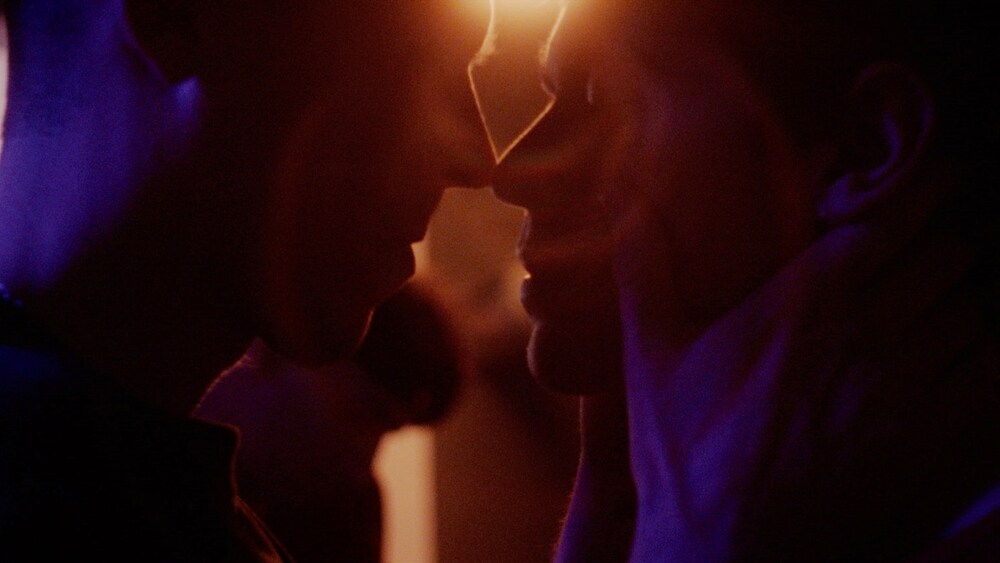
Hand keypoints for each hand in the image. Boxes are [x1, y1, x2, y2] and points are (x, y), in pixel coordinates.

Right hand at [619, 178, 997, 560]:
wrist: (722, 546)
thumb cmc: (683, 449)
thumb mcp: (650, 355)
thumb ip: (646, 270)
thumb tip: (627, 202)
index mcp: (800, 303)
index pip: (886, 227)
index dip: (902, 212)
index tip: (907, 206)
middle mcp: (861, 336)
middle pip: (943, 260)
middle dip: (930, 258)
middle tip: (910, 269)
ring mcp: (900, 391)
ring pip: (969, 315)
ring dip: (954, 312)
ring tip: (927, 322)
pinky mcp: (926, 442)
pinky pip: (988, 378)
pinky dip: (978, 366)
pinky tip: (948, 372)